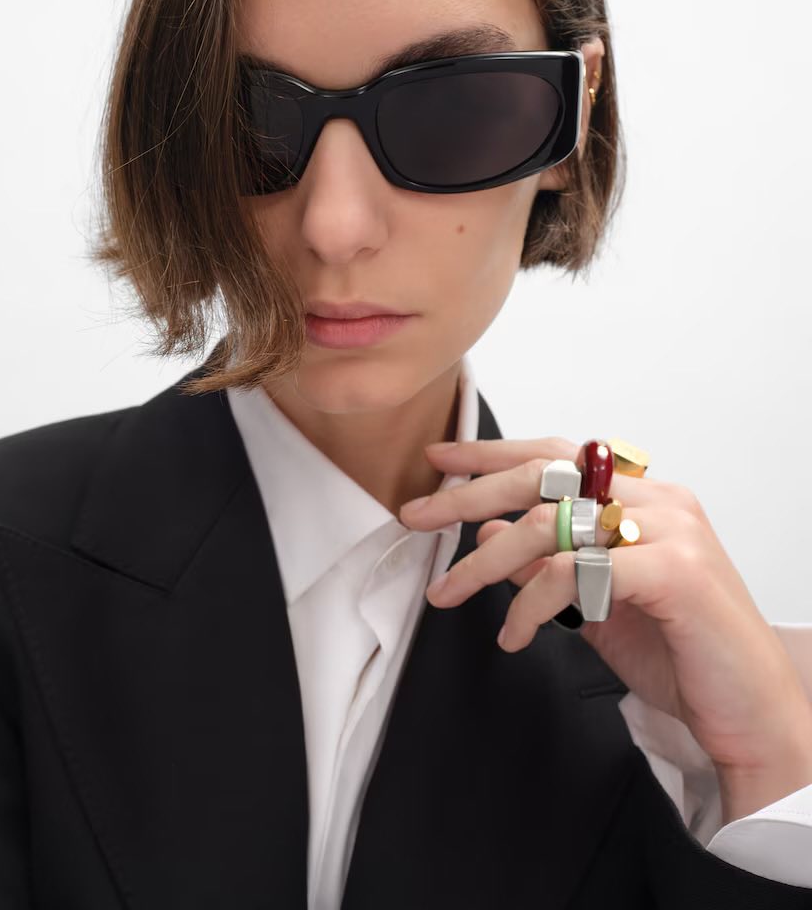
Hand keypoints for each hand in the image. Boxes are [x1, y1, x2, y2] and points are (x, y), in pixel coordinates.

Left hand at [399, 437, 811, 818]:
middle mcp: (658, 498)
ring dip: (483, 563)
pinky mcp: (676, 570)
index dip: (491, 454)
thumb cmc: (678, 652)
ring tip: (448, 594)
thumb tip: (485, 532)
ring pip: (548, 524)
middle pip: (542, 477)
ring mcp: (671, 529)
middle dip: (468, 495)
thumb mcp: (592, 602)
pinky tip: (513, 634)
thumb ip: (545, 562)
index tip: (438, 461)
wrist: (752, 714)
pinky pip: (575, 573)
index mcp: (641, 494)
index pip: (554, 455)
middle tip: (416, 517)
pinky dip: (530, 603)